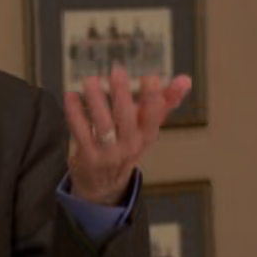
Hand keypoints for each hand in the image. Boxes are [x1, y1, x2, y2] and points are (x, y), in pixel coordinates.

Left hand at [65, 65, 191, 204]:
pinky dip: (75, 113)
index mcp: (147, 136)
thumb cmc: (127, 146)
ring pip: (103, 125)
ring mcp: (108, 154)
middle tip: (117, 71)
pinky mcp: (88, 158)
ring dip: (96, 101)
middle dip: (123, 95)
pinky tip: (71, 96)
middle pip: (128, 119)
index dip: (154, 97)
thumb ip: (165, 101)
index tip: (151, 75)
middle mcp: (130, 146)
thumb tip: (185, 80)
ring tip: (90, 80)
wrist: (105, 185)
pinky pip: (81, 133)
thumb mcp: (147, 128)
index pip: (155, 116)